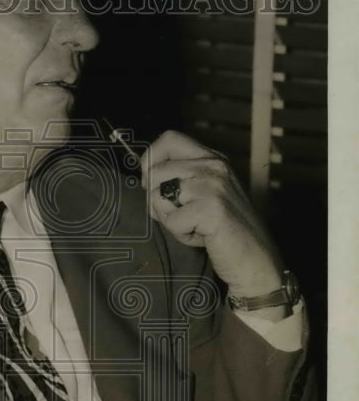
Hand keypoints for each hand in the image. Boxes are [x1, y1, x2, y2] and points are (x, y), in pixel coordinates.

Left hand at [139, 131, 286, 307]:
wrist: (256, 261)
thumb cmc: (224, 232)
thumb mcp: (202, 196)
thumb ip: (180, 180)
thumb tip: (144, 176)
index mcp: (212, 159)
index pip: (169, 139)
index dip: (150, 160)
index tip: (153, 184)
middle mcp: (214, 165)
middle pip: (154, 172)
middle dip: (156, 201)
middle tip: (182, 217)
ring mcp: (213, 184)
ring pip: (157, 196)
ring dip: (170, 220)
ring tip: (195, 226)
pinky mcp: (211, 207)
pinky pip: (171, 221)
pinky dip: (182, 235)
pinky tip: (203, 236)